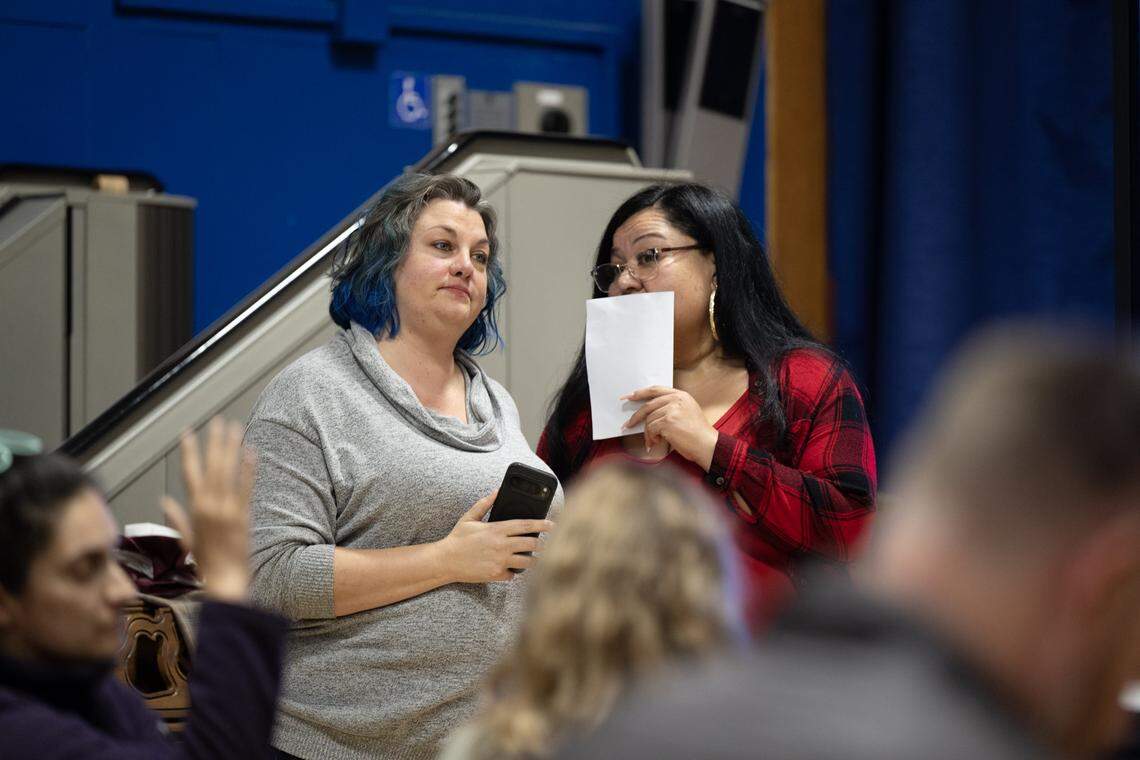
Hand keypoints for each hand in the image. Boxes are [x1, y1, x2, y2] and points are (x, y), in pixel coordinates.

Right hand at [162, 417, 255, 602]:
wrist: (225, 581)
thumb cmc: (206, 564)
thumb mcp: (186, 540)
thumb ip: (176, 518)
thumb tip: (164, 501)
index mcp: (194, 509)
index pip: (189, 472)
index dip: (189, 451)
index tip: (188, 433)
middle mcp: (210, 505)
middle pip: (212, 466)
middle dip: (214, 442)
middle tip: (218, 422)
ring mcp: (229, 509)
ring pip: (228, 471)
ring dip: (231, 448)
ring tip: (234, 429)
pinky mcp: (245, 515)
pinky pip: (247, 487)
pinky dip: (248, 469)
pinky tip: (251, 452)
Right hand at [435, 491, 554, 582]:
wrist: (445, 561)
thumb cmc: (457, 539)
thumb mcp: (469, 517)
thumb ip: (485, 503)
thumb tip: (497, 491)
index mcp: (497, 529)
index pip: (526, 525)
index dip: (542, 524)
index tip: (552, 524)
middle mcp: (501, 545)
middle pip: (532, 544)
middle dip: (543, 544)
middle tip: (548, 544)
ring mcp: (500, 561)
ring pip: (528, 562)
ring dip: (534, 560)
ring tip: (537, 558)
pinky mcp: (496, 575)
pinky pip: (513, 574)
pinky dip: (514, 571)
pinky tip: (511, 568)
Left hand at [622, 386, 718, 470]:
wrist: (706, 445)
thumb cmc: (696, 433)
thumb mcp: (686, 412)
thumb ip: (670, 407)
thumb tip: (648, 413)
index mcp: (681, 395)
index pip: (656, 390)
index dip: (640, 393)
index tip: (629, 396)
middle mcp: (676, 399)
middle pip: (648, 405)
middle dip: (636, 416)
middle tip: (627, 424)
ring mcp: (672, 409)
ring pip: (649, 420)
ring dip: (648, 434)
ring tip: (653, 441)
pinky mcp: (667, 421)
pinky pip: (650, 429)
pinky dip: (651, 438)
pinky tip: (657, 443)